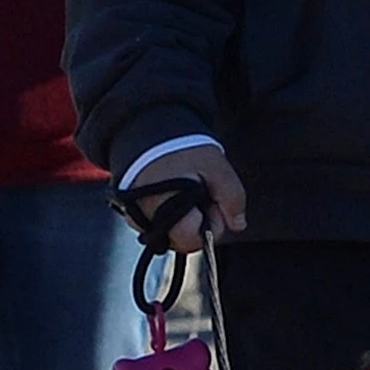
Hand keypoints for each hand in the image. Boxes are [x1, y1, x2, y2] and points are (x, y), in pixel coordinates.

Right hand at [129, 144, 247, 254]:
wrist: (149, 127)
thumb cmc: (181, 146)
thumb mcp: (217, 168)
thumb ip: (232, 199)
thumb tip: (238, 224)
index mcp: (165, 211)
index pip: (192, 241)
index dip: (210, 225)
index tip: (212, 201)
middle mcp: (144, 219)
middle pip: (181, 240)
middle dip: (197, 222)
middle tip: (200, 193)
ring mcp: (135, 217)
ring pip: (170, 234)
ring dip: (182, 218)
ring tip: (184, 188)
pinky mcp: (131, 212)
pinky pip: (156, 225)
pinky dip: (167, 214)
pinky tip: (172, 191)